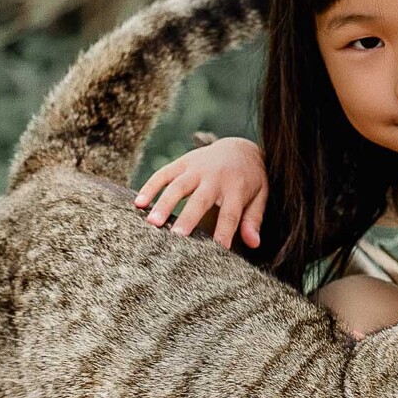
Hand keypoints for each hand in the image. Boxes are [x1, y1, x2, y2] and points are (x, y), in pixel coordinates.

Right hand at [134, 137, 267, 250]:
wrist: (239, 148)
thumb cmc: (249, 180)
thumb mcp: (259, 196)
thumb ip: (253, 219)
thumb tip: (254, 244)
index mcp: (236, 187)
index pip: (231, 213)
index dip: (224, 231)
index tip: (217, 250)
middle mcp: (215, 177)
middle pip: (200, 199)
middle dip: (188, 217)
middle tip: (177, 236)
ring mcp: (196, 168)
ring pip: (178, 185)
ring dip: (164, 203)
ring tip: (151, 223)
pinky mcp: (182, 163)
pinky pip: (163, 174)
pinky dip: (150, 187)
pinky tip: (137, 203)